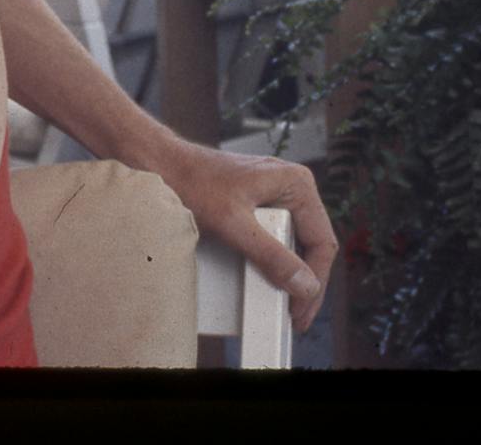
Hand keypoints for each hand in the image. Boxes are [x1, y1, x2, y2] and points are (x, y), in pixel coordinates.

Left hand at [154, 140, 337, 332]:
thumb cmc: (192, 183)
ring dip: (291, 273)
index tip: (300, 312)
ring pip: (295, 242)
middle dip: (306, 283)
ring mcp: (275, 194)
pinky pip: (276, 236)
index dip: (315, 282)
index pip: (321, 243)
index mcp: (296, 184)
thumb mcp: (232, 224)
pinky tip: (269, 280)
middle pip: (311, 244)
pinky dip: (275, 260)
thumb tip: (305, 286)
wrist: (159, 163)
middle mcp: (291, 186)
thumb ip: (270, 254)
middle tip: (295, 317)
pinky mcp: (258, 203)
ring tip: (285, 305)